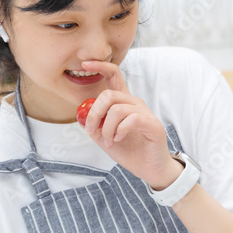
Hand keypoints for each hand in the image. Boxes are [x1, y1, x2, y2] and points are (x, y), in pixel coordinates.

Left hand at [77, 60, 182, 188]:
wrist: (150, 169)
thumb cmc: (131, 152)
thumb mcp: (105, 139)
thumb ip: (94, 126)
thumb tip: (80, 117)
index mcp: (123, 103)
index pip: (114, 76)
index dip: (99, 66)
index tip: (85, 64)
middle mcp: (134, 103)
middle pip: (109, 94)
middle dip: (95, 114)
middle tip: (93, 131)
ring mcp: (144, 113)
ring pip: (117, 109)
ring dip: (106, 128)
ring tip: (108, 141)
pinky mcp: (152, 124)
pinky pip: (131, 119)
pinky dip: (119, 131)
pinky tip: (118, 140)